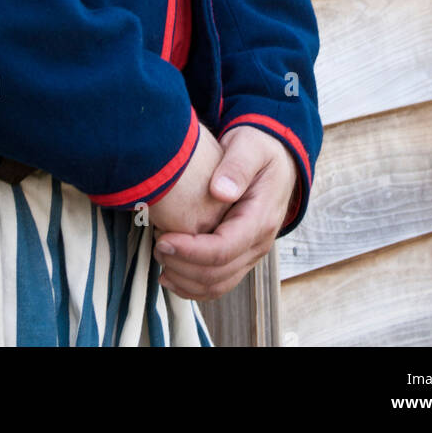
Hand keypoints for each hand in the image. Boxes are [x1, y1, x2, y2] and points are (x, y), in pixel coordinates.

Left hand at [154, 125, 297, 299]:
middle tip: (155, 245)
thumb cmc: (259, 149)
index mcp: (261, 217)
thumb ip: (236, 166)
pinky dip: (193, 287)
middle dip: (181, 265)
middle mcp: (259, 242)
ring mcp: (251, 253)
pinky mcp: (241, 256)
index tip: (163, 239)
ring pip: (217, 286)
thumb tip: (220, 191)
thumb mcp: (249, 145)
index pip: (223, 249)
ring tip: (159, 260)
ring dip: (184, 280)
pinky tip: (170, 275)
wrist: (275, 159)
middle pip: (217, 274)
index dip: (190, 250)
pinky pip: (219, 284)